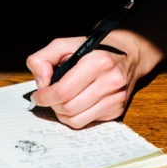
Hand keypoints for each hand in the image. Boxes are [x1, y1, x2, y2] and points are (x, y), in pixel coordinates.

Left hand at [26, 30, 161, 128]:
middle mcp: (110, 81)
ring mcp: (116, 98)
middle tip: (49, 97)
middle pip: (68, 108)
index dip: (45, 96)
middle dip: (53, 105)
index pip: (63, 91)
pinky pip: (87, 122)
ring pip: (76, 120)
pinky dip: (76, 116)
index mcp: (98, 62)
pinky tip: (76, 102)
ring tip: (61, 101)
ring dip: (62, 114)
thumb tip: (41, 84)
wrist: (128, 54)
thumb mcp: (64, 44)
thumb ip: (43, 59)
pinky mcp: (118, 110)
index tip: (38, 95)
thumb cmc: (94, 49)